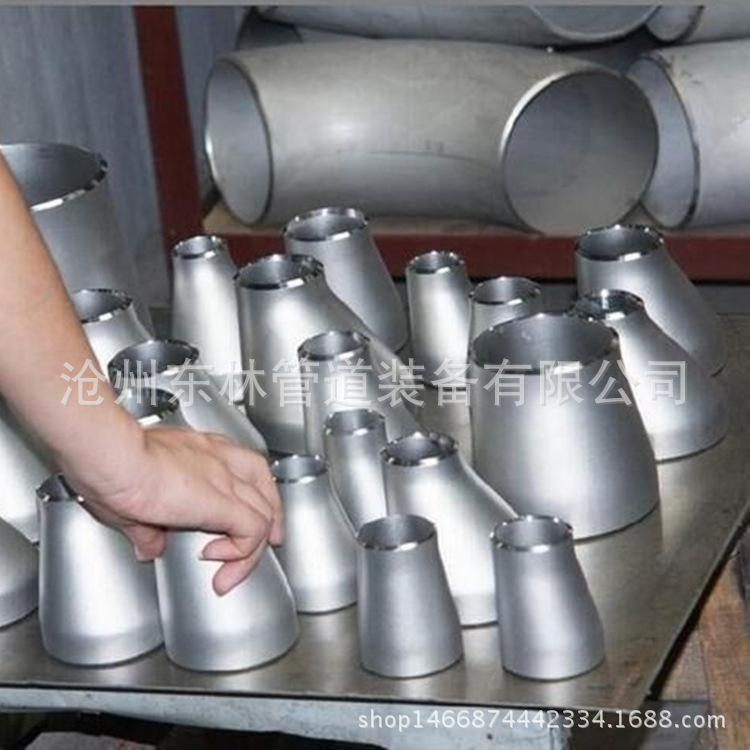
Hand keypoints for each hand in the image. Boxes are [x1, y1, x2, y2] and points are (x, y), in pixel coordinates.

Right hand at [63, 427, 282, 594]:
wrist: (110, 455)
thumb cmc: (111, 463)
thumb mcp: (132, 496)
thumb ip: (148, 525)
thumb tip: (150, 544)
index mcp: (200, 450)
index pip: (243, 468)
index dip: (252, 494)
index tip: (243, 520)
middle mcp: (219, 459)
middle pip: (264, 486)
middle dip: (270, 518)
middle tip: (268, 543)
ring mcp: (224, 478)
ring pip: (264, 512)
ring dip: (254, 546)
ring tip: (237, 568)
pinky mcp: (222, 502)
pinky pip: (252, 530)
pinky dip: (243, 551)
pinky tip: (218, 560)